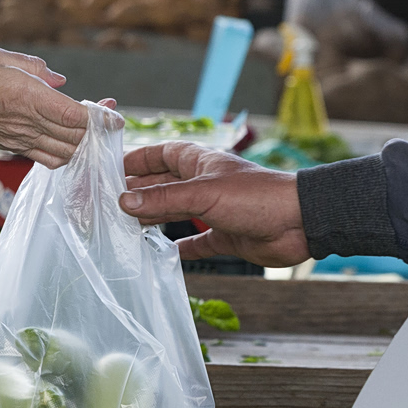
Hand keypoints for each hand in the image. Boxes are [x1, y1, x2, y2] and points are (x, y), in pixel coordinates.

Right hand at [0, 47, 114, 168]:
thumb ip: (33, 67)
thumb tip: (60, 81)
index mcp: (24, 96)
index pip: (74, 116)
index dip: (100, 118)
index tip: (116, 115)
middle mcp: (25, 122)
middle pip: (75, 137)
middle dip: (98, 132)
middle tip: (111, 121)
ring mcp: (19, 140)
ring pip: (64, 153)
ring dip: (83, 146)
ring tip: (94, 133)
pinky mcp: (12, 148)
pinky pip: (47, 159)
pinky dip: (65, 155)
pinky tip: (70, 144)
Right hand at [118, 142, 309, 267]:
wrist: (300, 223)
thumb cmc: (255, 196)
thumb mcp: (203, 193)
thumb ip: (162, 198)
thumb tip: (123, 201)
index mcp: (199, 163)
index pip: (161, 155)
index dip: (137, 159)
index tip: (110, 168)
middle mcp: (204, 184)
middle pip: (163, 185)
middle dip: (138, 192)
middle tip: (108, 202)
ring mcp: (214, 210)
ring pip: (175, 212)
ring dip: (153, 218)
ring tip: (124, 226)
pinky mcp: (225, 236)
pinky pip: (197, 242)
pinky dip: (180, 247)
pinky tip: (162, 253)